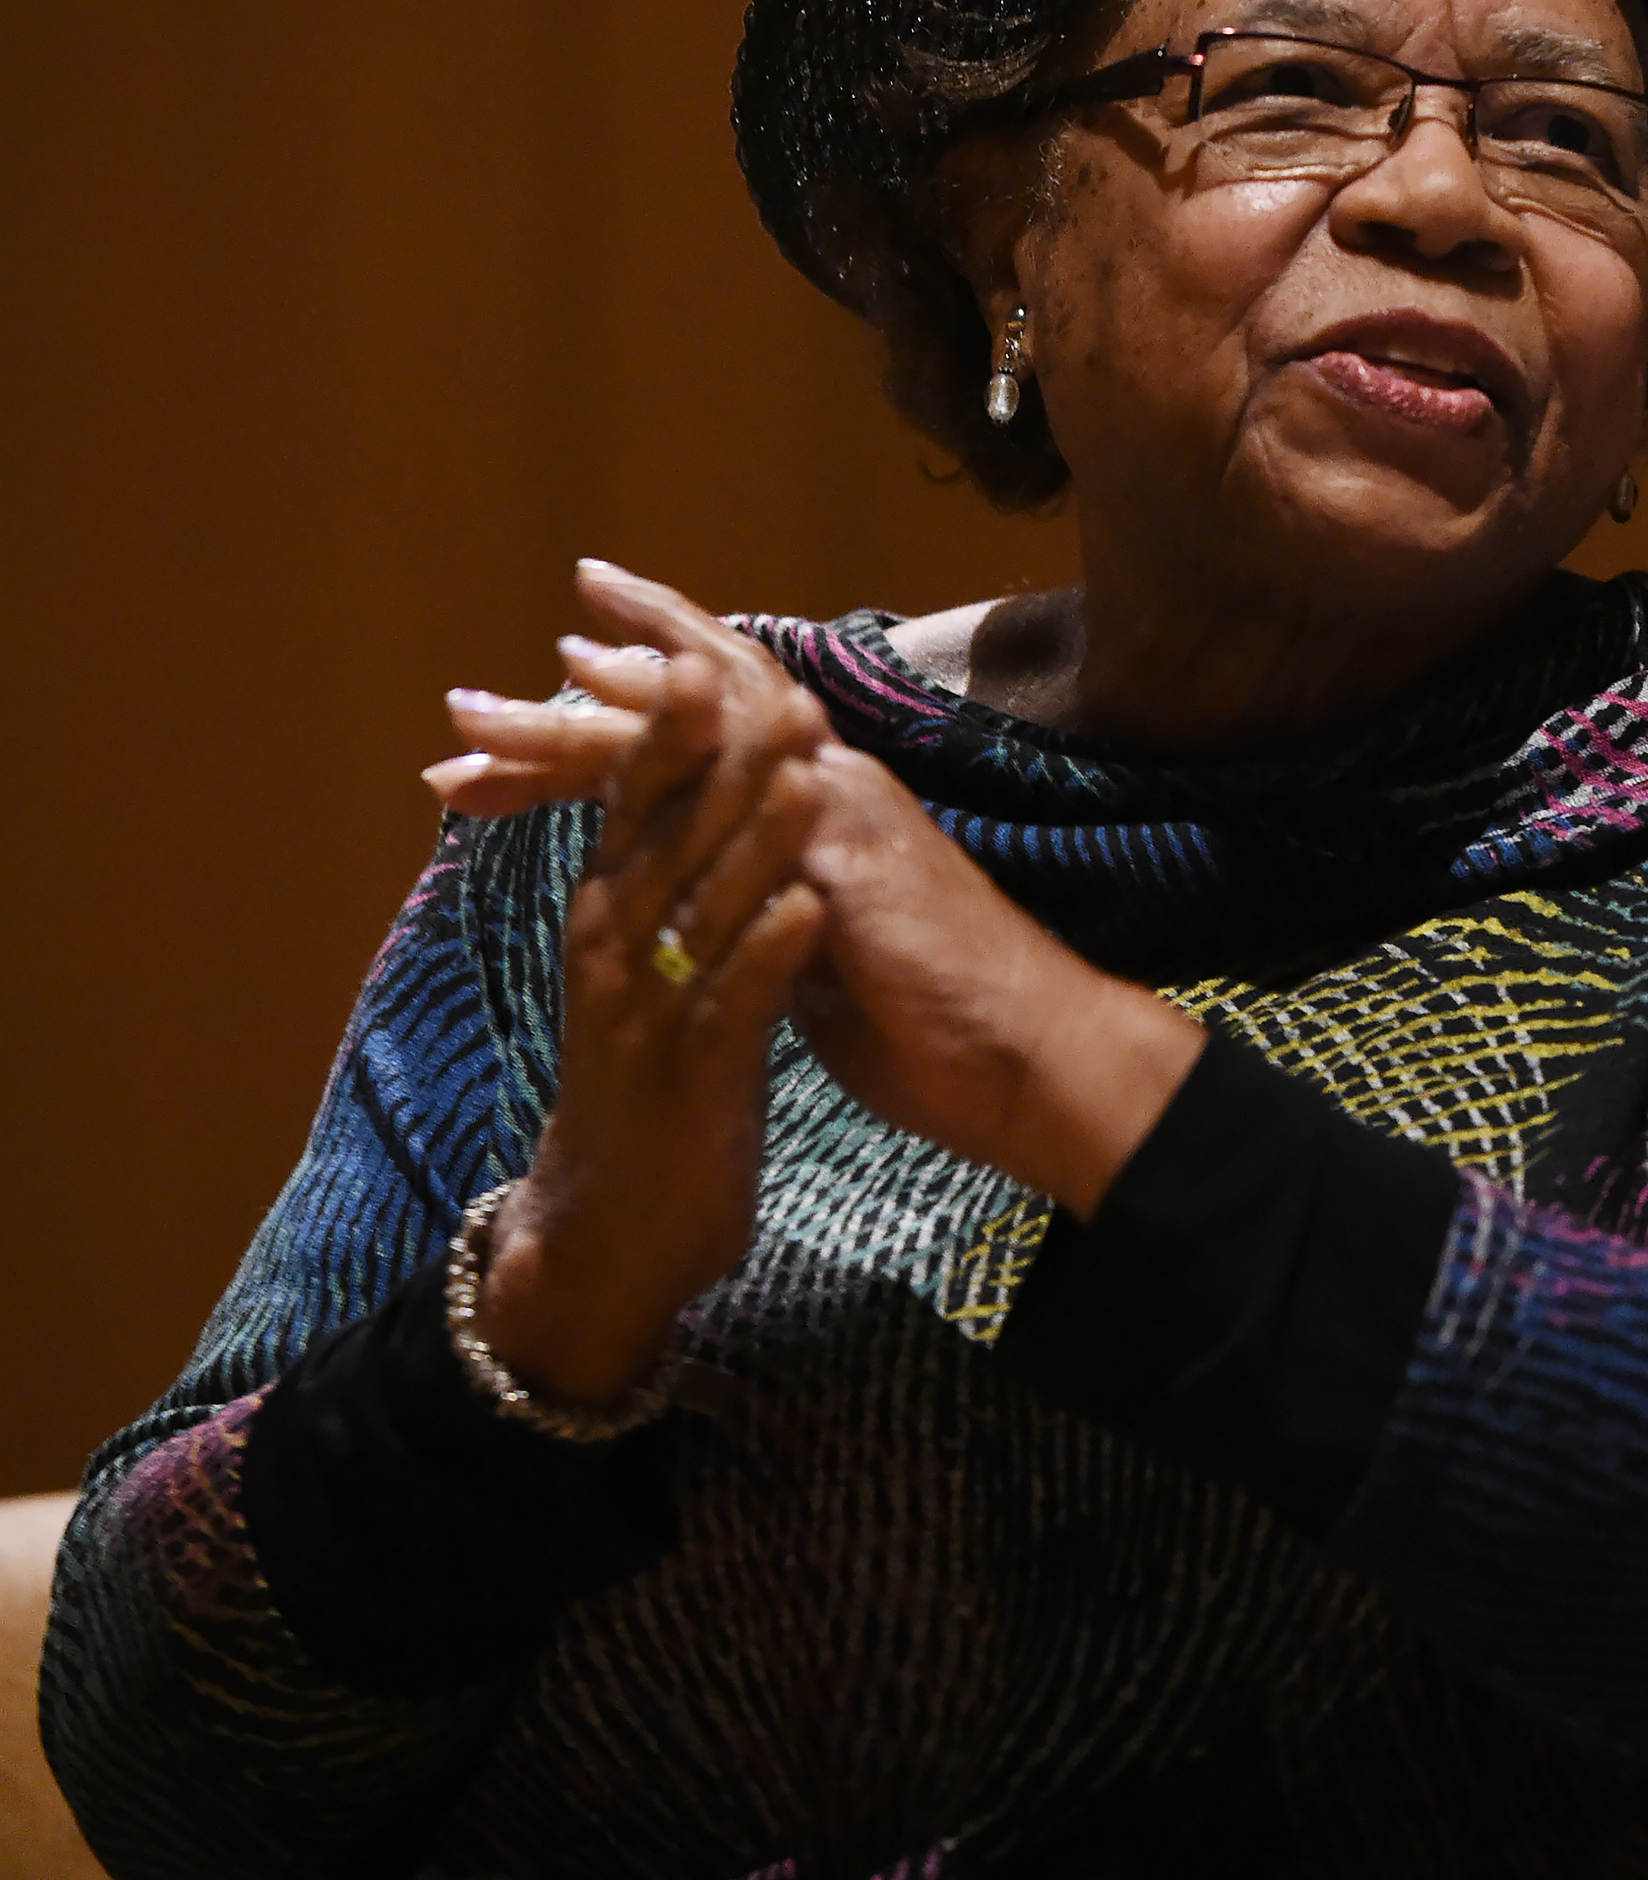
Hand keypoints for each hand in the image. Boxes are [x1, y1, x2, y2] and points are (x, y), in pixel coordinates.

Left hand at [440, 564, 1203, 1302]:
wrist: (1025, 1059)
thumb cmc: (935, 1024)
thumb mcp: (826, 961)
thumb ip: (779, 917)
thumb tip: (737, 916)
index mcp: (816, 821)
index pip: (708, 755)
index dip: (623, 736)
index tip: (533, 726)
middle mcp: (822, 788)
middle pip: (687, 717)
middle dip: (578, 704)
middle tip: (464, 704)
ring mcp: (833, 804)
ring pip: (688, 730)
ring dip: (574, 724)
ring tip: (474, 719)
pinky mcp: (838, 841)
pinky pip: (730, 776)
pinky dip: (650, 756)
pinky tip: (581, 748)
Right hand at [467, 572, 831, 1403]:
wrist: (612, 1231)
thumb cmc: (647, 1087)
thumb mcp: (654, 971)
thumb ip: (672, 886)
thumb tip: (696, 801)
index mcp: (613, 913)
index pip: (635, 799)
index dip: (662, 725)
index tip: (695, 648)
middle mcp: (619, 950)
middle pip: (663, 832)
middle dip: (708, 752)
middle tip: (750, 674)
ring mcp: (652, 1015)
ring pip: (702, 906)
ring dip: (750, 833)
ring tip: (800, 763)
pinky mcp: (693, 1082)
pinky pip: (734, 1008)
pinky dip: (768, 956)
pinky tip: (804, 912)